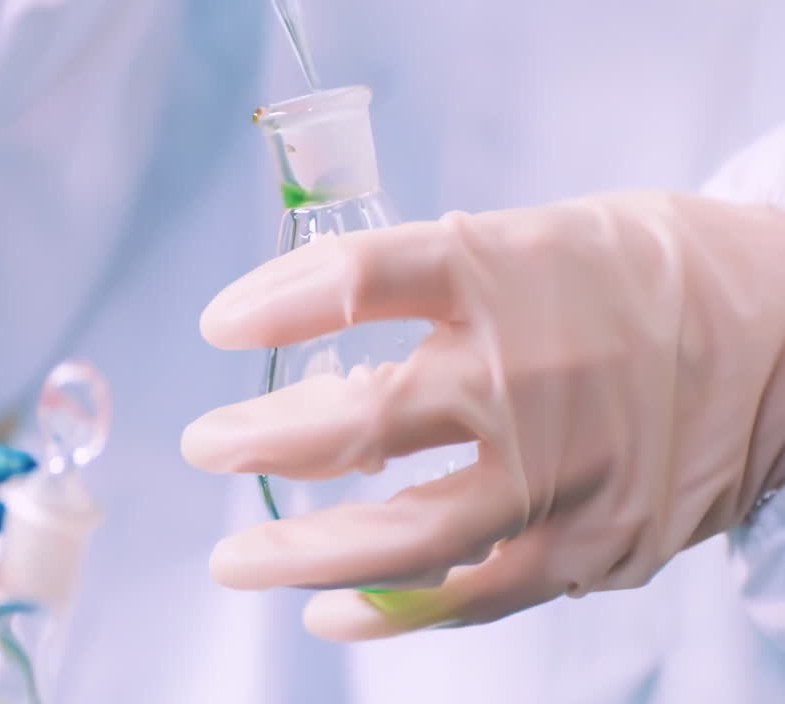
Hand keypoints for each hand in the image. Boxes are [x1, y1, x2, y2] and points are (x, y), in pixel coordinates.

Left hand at [181, 192, 784, 639]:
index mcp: (509, 271)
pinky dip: (395, 611)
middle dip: (263, 442)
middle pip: (364, 420)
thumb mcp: (539, 235)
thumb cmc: (644, 276)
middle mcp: (531, 372)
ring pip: (407, 534)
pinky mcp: (596, 544)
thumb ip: (432, 278)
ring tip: (237, 562)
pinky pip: (476, 592)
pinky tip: (330, 612)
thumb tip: (302, 310)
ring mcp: (564, 471)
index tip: (218, 327)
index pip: (361, 276)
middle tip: (204, 448)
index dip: (274, 302)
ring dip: (303, 552)